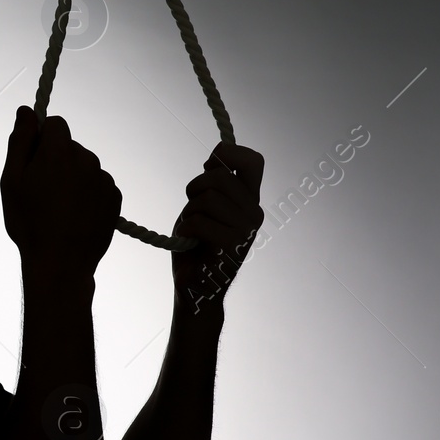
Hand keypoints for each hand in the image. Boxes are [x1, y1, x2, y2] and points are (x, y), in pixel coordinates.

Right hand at [1, 106, 121, 278]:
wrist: (60, 264)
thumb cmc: (30, 224)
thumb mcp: (11, 181)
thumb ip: (20, 141)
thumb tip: (25, 112)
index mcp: (60, 152)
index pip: (55, 124)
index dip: (41, 139)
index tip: (32, 162)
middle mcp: (87, 159)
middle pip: (69, 146)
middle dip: (56, 160)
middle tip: (41, 192)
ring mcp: (103, 179)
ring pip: (84, 166)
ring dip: (72, 177)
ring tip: (58, 208)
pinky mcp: (114, 197)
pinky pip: (97, 184)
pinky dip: (87, 194)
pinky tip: (74, 215)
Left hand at [170, 142, 264, 311]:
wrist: (194, 286)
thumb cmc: (196, 244)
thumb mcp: (204, 204)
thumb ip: (214, 182)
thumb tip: (218, 153)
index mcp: (250, 199)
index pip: (253, 161)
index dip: (227, 154)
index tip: (207, 167)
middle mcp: (254, 212)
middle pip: (220, 177)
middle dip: (195, 188)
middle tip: (192, 208)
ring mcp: (246, 230)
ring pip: (207, 199)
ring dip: (189, 214)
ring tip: (192, 230)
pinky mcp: (232, 247)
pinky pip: (199, 222)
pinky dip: (185, 230)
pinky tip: (189, 242)